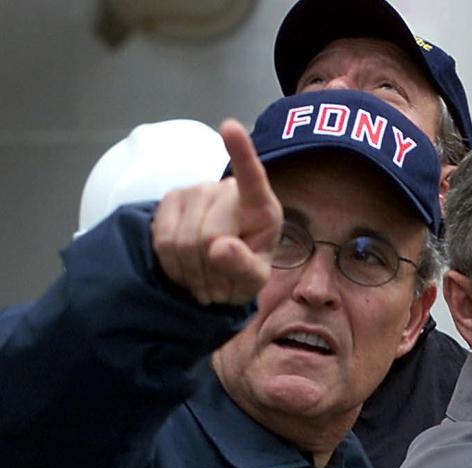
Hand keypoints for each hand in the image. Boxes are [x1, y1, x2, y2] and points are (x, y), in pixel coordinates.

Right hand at [151, 119, 281, 305]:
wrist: (215, 274)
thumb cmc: (243, 269)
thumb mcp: (254, 279)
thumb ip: (245, 266)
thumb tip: (220, 247)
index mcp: (260, 205)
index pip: (252, 177)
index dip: (240, 152)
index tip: (230, 126)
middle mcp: (226, 190)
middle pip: (209, 236)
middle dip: (212, 271)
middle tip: (219, 288)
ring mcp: (195, 191)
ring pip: (182, 241)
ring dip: (192, 273)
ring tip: (205, 281)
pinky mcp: (168, 201)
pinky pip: (162, 240)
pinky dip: (173, 265)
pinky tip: (186, 270)